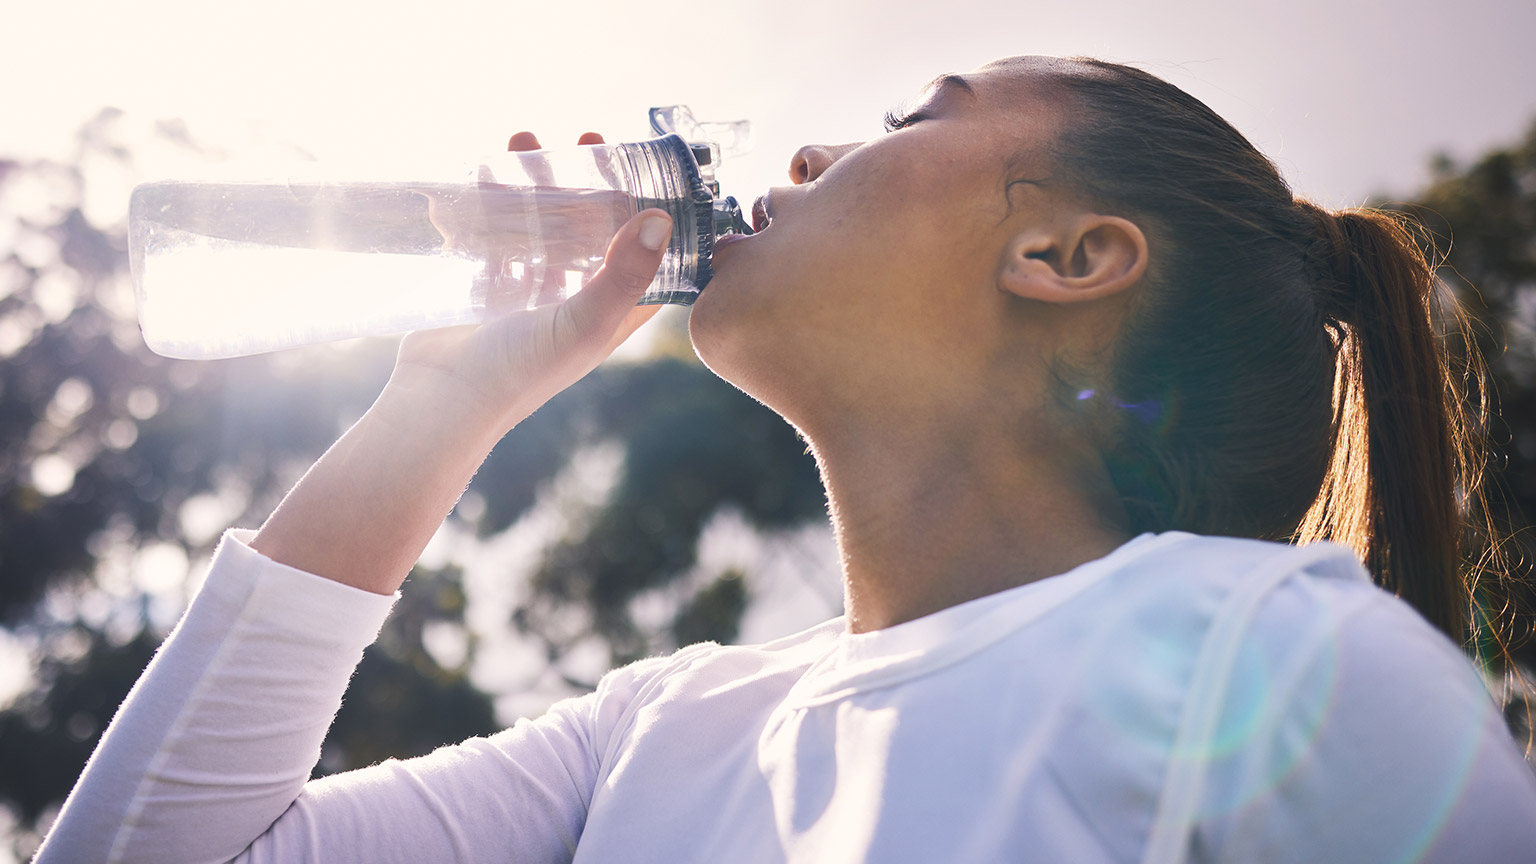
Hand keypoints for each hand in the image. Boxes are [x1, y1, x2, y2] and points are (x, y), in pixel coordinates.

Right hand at [390, 132, 667, 435]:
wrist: (442, 399)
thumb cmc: (521, 369)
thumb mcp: (584, 320)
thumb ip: (624, 273)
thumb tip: (661, 219)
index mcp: (611, 315)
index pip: (647, 260)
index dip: (653, 217)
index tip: (650, 170)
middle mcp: (576, 304)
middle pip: (593, 232)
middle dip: (590, 184)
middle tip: (586, 139)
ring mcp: (531, 297)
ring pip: (543, 227)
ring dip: (537, 184)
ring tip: (525, 140)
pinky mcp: (488, 291)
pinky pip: (496, 237)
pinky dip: (492, 205)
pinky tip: (484, 171)